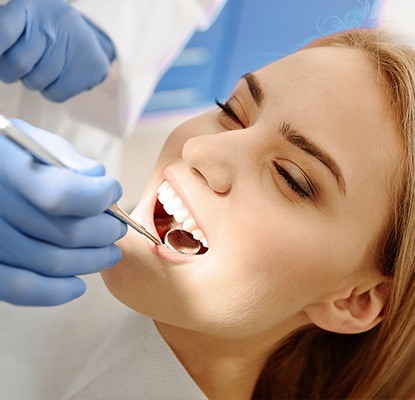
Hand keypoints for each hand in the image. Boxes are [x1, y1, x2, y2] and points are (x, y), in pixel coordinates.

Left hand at [0, 0, 115, 101]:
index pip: (4, 31)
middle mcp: (55, 20)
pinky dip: (51, 91)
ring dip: (34, 81)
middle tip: (17, 68)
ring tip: (44, 67)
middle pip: (18, 62)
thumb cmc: (43, 31)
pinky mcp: (93, 66)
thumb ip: (3, 36)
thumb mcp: (20, 21)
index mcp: (31, 5)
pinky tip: (58, 77)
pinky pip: (54, 94)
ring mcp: (77, 43)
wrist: (89, 38)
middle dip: (10, 72)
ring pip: (35, 82)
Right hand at [0, 119, 125, 305]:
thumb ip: (67, 159)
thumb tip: (97, 178)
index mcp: (7, 168)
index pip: (63, 195)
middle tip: (117, 227)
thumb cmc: (11, 156)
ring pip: (52, 262)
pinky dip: (55, 292)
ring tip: (109, 251)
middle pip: (67, 233)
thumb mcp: (34, 142)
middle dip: (105, 231)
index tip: (112, 191)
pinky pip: (19, 288)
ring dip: (93, 260)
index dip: (99, 196)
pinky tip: (78, 285)